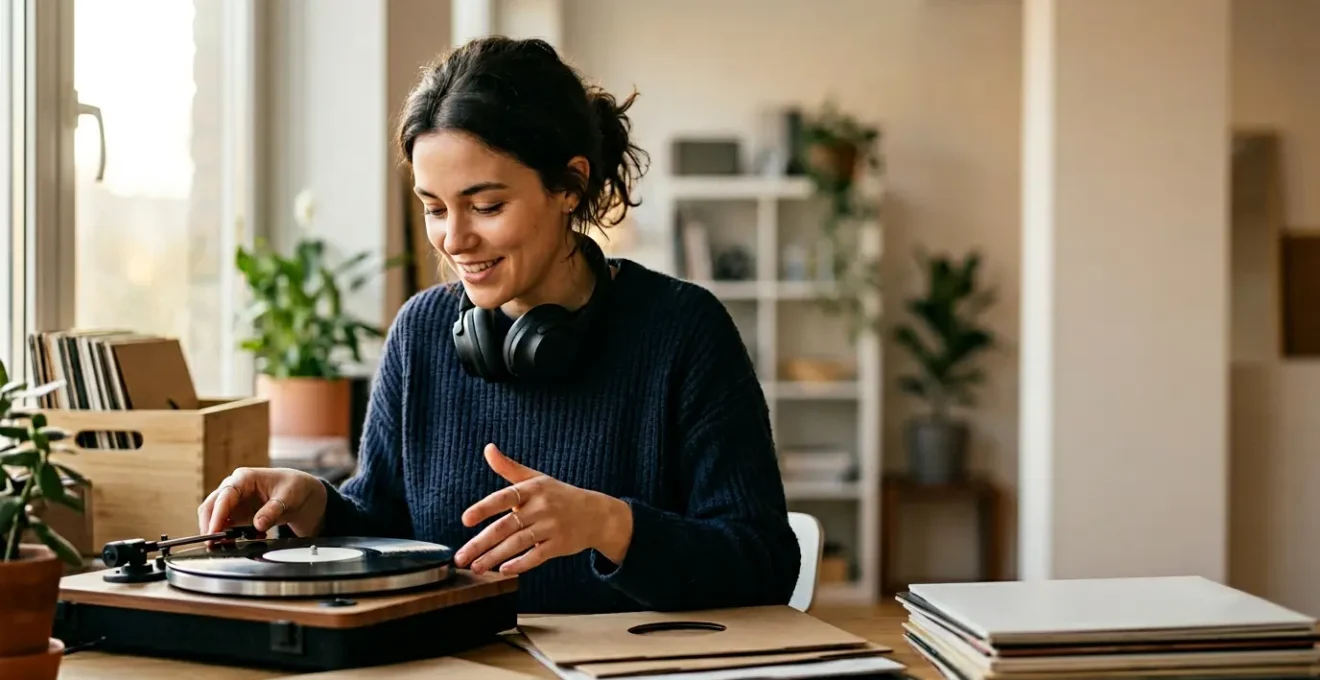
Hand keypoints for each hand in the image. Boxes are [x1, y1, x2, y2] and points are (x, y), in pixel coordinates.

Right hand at [197, 467, 328, 539]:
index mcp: (244, 478)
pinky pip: (224, 526)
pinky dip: (229, 536)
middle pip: (210, 506)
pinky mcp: (235, 514)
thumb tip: (258, 524)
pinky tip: (246, 540)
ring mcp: (233, 501)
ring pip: (214, 518)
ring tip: (230, 545)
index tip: (214, 532)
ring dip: (218, 533)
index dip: (217, 515)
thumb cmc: (293, 487)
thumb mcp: (288, 497)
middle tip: (213, 545)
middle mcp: (233, 487)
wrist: (299, 492)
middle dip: (209, 526)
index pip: (224, 497)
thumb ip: (272, 510)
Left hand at [454, 444, 632, 575]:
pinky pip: (537, 556)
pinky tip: (504, 570)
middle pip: (506, 526)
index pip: (503, 498)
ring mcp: (551, 527)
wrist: (596, 513)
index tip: (465, 520)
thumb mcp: (536, 478)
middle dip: (480, 543)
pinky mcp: (559, 545)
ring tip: (475, 567)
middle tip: (460, 557)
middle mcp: (541, 507)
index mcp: (532, 489)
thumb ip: (509, 467)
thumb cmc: (559, 495)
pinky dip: (521, 564)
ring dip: (494, 557)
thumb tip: (488, 448)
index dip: (484, 508)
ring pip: (518, 543)